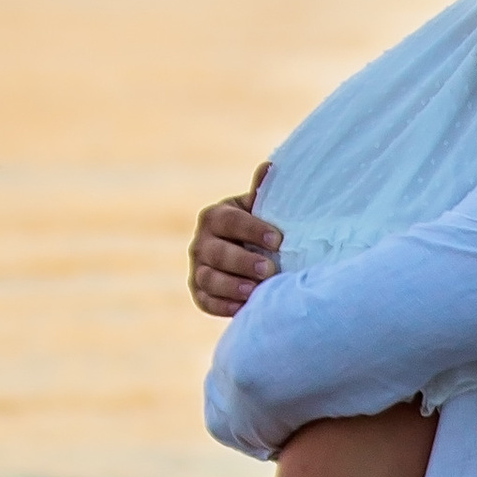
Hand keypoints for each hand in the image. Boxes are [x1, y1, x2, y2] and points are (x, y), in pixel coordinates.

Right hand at [191, 170, 278, 317]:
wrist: (247, 257)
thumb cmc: (258, 230)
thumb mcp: (259, 211)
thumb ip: (263, 194)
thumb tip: (270, 168)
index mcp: (215, 216)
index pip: (229, 220)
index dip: (252, 229)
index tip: (278, 240)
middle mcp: (201, 242)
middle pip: (218, 252)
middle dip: (243, 262)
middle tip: (269, 270)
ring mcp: (198, 268)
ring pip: (208, 278)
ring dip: (232, 285)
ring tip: (255, 291)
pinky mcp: (199, 293)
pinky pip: (206, 301)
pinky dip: (222, 306)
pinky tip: (242, 308)